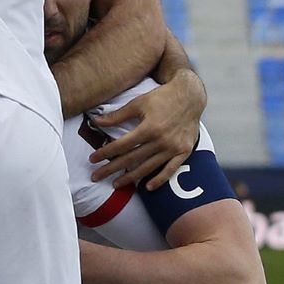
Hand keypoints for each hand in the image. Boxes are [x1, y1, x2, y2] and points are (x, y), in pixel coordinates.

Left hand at [88, 72, 203, 189]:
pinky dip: (160, 179)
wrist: (190, 96)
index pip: (122, 145)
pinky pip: (170, 169)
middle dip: (112, 169)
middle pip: (132, 159)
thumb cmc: (162, 97)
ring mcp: (173, 148)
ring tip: (116, 185)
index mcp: (149, 127)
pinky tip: (148, 187)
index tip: (93, 159)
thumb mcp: (138, 103)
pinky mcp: (184, 151)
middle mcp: (161, 140)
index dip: (105, 153)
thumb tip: (96, 121)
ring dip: (131, 178)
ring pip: (148, 167)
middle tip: (96, 177)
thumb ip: (118, 116)